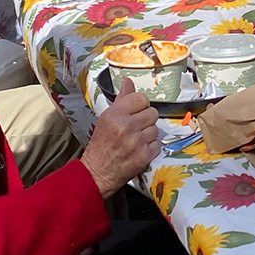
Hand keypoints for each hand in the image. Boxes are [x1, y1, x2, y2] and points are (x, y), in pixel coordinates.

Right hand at [80, 78, 158, 198]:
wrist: (97, 172)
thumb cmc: (101, 144)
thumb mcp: (106, 118)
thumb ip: (121, 99)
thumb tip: (128, 82)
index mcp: (115, 114)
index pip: (141, 98)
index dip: (140, 105)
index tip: (135, 112)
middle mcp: (126, 127)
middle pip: (152, 113)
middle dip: (146, 120)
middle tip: (135, 127)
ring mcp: (136, 142)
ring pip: (156, 128)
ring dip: (148, 134)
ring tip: (135, 139)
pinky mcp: (144, 156)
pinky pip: (157, 144)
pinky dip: (150, 147)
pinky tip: (139, 149)